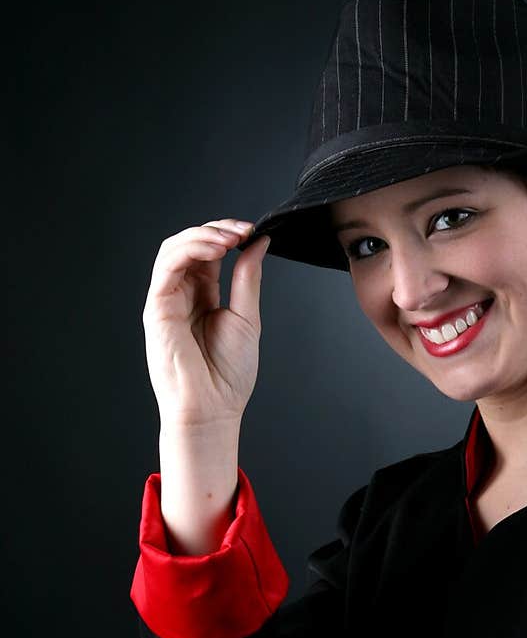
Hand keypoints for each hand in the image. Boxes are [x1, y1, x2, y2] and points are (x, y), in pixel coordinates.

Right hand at [142, 219, 271, 426]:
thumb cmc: (228, 374)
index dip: (228, 236)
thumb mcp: (247, 316)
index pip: (209, 252)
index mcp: (204, 295)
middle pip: (190, 244)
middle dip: (216, 230)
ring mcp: (167, 299)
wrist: (212, 407)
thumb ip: (248, 278)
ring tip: (230, 238)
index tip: (253, 232)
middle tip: (243, 230)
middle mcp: (182, 293)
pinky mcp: (157, 306)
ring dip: (202, 235)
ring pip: (174, 249)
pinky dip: (190, 249)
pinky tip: (215, 249)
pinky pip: (167, 266)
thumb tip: (259, 243)